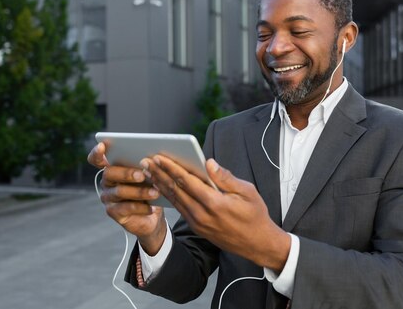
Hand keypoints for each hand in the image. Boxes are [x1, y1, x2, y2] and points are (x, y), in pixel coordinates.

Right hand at [87, 142, 167, 254]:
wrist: (152, 216)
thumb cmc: (150, 189)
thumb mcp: (150, 176)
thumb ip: (146, 165)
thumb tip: (152, 158)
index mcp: (113, 167)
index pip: (97, 159)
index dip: (96, 152)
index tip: (102, 146)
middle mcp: (107, 181)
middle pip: (109, 173)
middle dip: (127, 173)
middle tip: (143, 175)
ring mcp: (108, 197)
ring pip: (119, 191)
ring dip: (139, 192)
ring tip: (155, 192)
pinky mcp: (112, 212)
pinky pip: (125, 208)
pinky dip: (141, 207)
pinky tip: (152, 207)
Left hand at [144, 155, 290, 271]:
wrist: (257, 244)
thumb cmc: (254, 215)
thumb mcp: (247, 192)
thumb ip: (225, 177)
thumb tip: (208, 162)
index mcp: (214, 203)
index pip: (187, 181)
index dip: (171, 168)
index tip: (159, 157)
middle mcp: (202, 214)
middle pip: (175, 190)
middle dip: (159, 174)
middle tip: (145, 162)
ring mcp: (198, 223)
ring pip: (174, 200)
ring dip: (160, 185)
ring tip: (148, 172)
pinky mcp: (197, 228)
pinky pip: (179, 209)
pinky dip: (169, 196)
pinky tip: (162, 188)